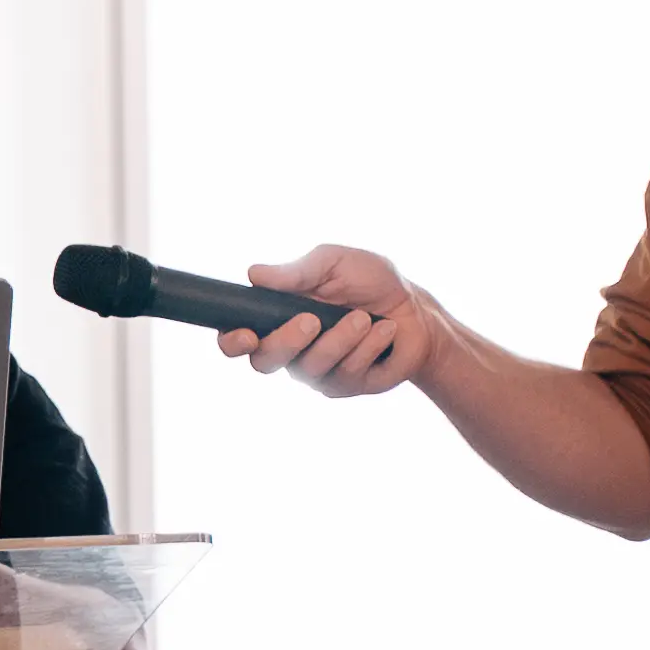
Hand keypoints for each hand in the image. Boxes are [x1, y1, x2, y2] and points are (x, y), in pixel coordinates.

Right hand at [229, 244, 439, 398]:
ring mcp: (317, 372)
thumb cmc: (371, 282)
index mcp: (277, 317)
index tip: (246, 334)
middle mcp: (291, 349)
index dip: (232, 342)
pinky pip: (345, 375)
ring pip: (310, 368)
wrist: (417, 310)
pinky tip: (384, 332)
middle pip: (264, 361)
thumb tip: (254, 274)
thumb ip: (296, 272)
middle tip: (312, 320)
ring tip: (364, 318)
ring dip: (340, 340)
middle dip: (287, 341)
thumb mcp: (335, 263)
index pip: (238, 338)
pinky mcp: (345, 386)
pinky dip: (366, 348)